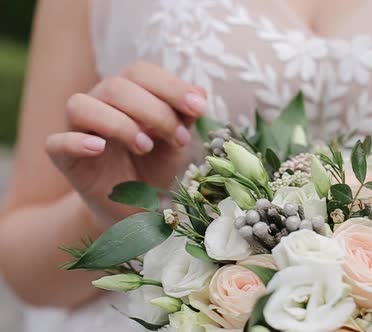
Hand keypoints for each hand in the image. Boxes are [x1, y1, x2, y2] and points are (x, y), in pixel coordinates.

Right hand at [45, 62, 207, 225]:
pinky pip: (56, 143)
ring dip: (119, 124)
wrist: (137, 207)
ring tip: (145, 146)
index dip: (171, 86)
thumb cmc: (155, 165)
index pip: (141, 72)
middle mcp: (100, 103)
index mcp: (128, 92)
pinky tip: (99, 148)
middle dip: (155, 111)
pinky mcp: (64, 159)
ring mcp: (78, 129)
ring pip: (81, 105)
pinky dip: (76, 142)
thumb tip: (200, 93)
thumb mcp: (176, 141)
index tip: (198, 108)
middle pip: (116, 86)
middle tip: (179, 139)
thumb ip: (185, 116)